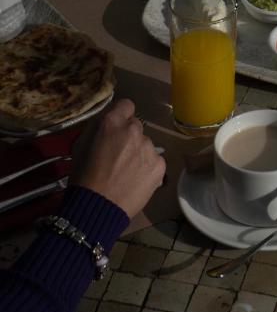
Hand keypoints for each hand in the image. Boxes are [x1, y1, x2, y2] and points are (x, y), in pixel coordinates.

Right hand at [74, 99, 165, 218]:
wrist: (98, 207)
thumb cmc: (84, 176)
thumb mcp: (81, 144)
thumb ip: (99, 128)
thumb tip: (110, 122)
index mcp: (112, 122)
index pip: (126, 105)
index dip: (121, 116)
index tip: (116, 128)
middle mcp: (134, 130)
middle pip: (136, 126)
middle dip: (128, 136)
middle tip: (118, 154)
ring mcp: (149, 148)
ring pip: (145, 144)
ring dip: (138, 153)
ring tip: (127, 172)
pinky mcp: (159, 165)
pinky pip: (154, 160)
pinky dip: (147, 168)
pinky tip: (136, 180)